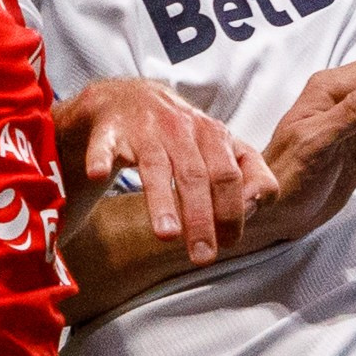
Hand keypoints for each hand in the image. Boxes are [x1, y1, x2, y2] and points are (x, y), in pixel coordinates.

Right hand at [55, 76, 274, 266]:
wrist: (126, 99)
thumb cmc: (181, 135)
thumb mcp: (220, 148)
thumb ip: (250, 174)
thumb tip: (258, 205)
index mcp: (212, 135)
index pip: (228, 176)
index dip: (231, 211)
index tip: (229, 244)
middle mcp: (180, 129)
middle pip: (195, 176)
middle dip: (201, 218)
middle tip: (203, 256)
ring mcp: (143, 129)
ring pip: (154, 165)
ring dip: (161, 199)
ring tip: (166, 235)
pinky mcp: (109, 130)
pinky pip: (103, 145)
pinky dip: (100, 157)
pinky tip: (97, 174)